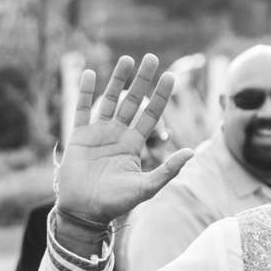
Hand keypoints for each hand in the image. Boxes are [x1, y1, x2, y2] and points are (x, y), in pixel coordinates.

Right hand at [53, 53, 190, 229]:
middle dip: (142, 80)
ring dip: (117, 80)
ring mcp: (98, 133)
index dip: (160, 96)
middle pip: (132, 101)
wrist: (84, 211)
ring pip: (110, 100)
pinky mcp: (79, 136)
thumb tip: (191, 153)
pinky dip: (84, 92)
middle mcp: (118, 134)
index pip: (151, 115)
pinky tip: (88, 73)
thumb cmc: (115, 203)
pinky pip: (82, 109)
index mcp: (134, 145)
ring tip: (127, 59)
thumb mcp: (145, 187)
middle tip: (152, 58)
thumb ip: (167, 170)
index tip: (170, 77)